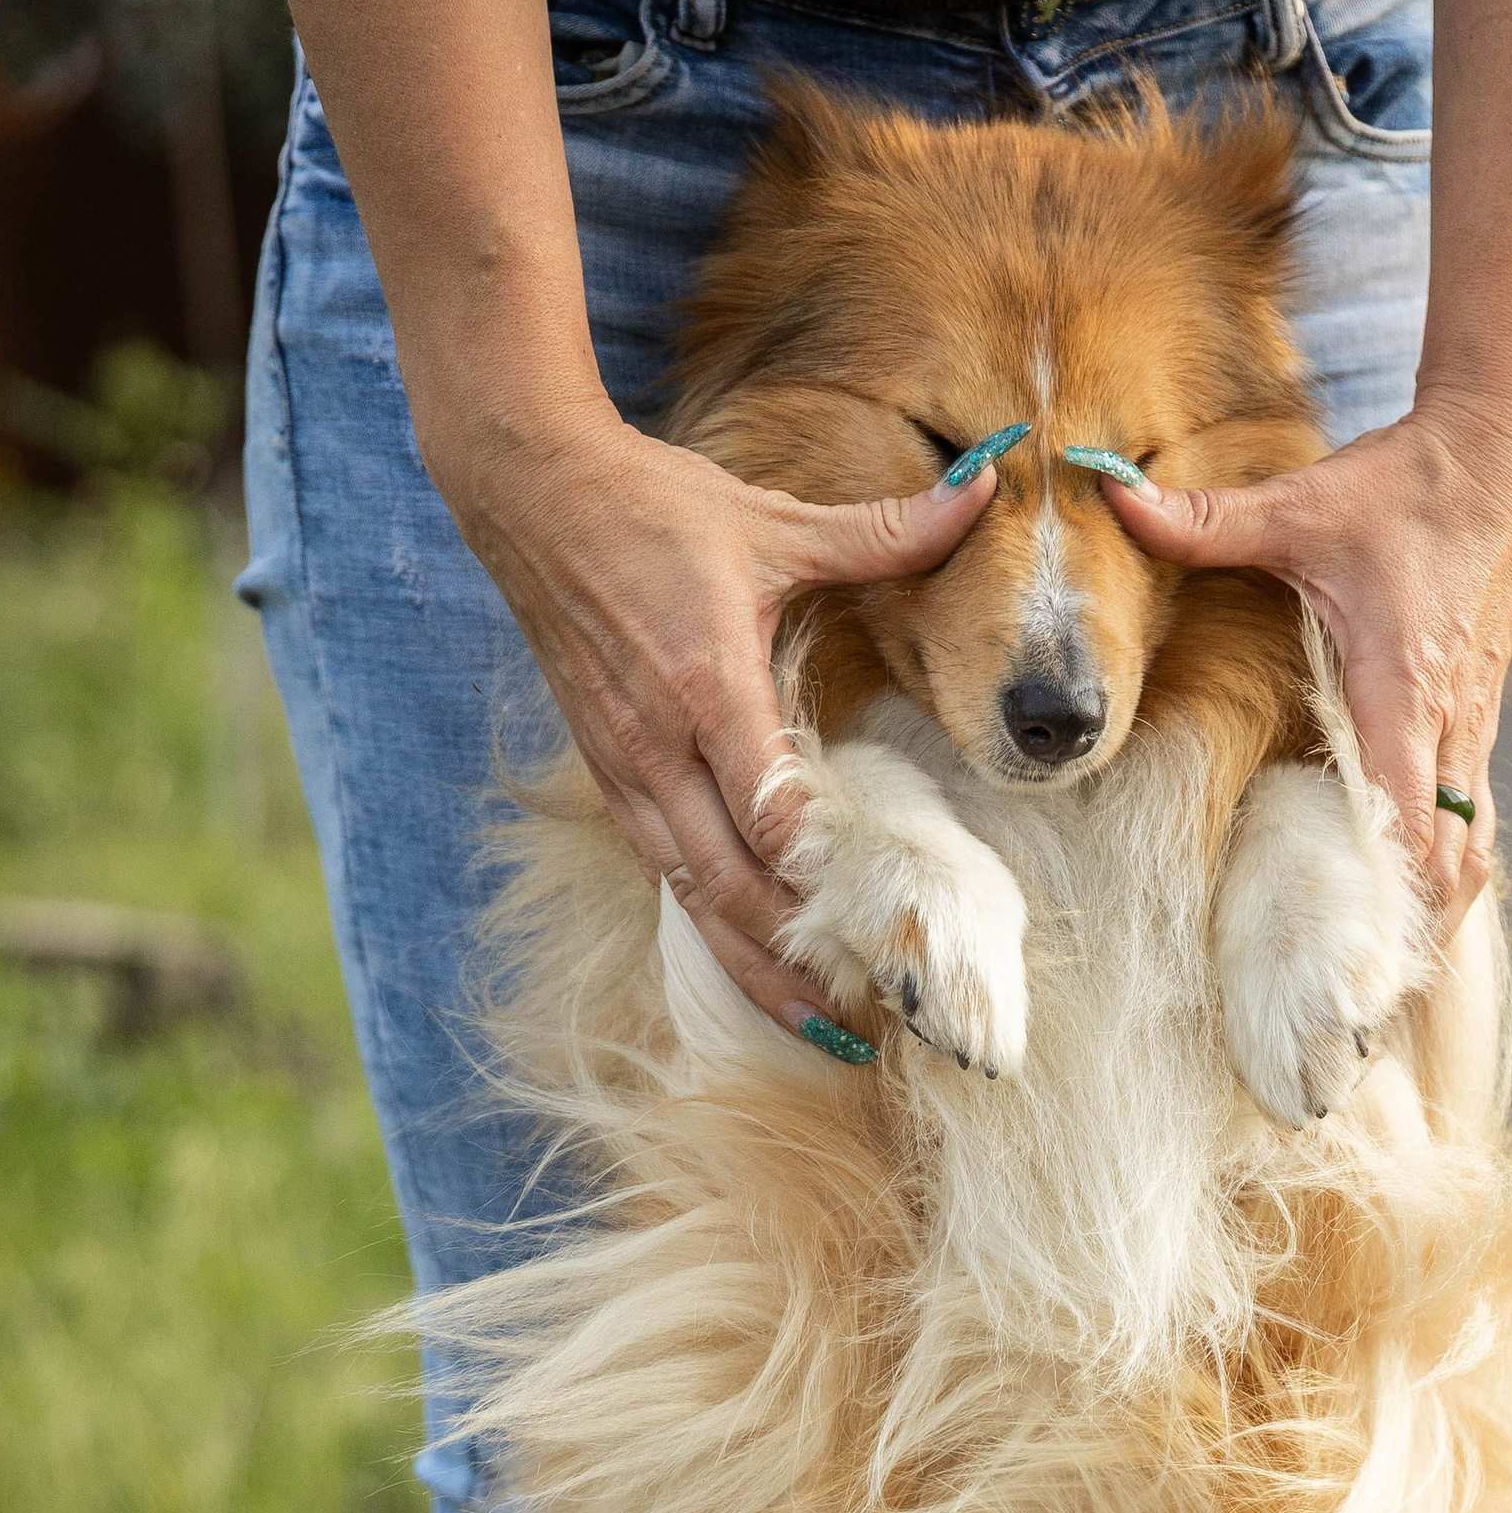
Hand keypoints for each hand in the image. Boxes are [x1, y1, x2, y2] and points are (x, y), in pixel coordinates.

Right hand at [435, 402, 998, 1038]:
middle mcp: (659, 745)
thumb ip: (881, 528)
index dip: (820, 880)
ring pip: (689, 895)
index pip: (768, 815)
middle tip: (859, 1020)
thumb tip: (981, 491)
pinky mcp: (608, 775)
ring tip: (811, 1021)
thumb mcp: (770, 518)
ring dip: (748, 963)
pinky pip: (661, 870)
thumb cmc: (653, 508)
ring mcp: (626, 769)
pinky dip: (708, 922)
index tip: (879, 930)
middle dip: (791, 958)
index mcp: (706, 684)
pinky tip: (748, 959)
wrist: (531, 495)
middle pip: (729, 885)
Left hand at [1102, 399, 1511, 924]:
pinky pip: (1471, 818)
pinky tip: (1407, 900)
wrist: (1503, 455)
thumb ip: (1203, 518)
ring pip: (1471, 849)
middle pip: (1449, 863)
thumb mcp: (1300, 504)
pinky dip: (1445, 868)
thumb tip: (1109, 496)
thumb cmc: (1404, 487)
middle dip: (1409, 933)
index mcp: (1402, 691)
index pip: (1408, 823)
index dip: (1387, 895)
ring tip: (1383, 972)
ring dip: (1434, 908)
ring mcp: (1471, 728)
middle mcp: (1447, 724)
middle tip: (1354, 1005)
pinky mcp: (1476, 720)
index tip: (1350, 961)